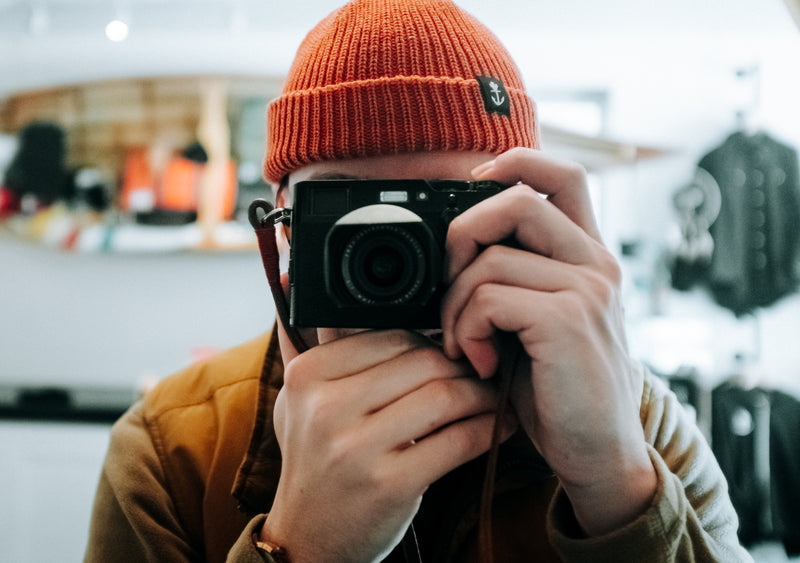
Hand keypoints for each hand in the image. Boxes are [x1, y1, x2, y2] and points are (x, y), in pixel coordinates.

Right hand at [262, 329, 515, 562]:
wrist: (308, 542)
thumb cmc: (316, 461)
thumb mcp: (302, 400)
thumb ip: (319, 344)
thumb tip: (300, 275)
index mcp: (308, 376)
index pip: (391, 334)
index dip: (434, 338)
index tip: (458, 345)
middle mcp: (326, 408)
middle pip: (423, 361)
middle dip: (465, 362)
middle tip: (489, 365)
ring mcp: (355, 448)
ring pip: (445, 395)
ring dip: (483, 393)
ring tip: (496, 394)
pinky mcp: (389, 484)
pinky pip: (458, 440)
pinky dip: (489, 429)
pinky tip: (500, 425)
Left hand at [441, 147, 655, 535]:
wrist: (598, 454)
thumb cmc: (557, 389)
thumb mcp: (535, 322)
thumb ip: (512, 278)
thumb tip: (451, 248)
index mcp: (588, 256)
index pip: (563, 175)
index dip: (515, 161)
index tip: (472, 184)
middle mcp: (596, 263)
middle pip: (515, 199)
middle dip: (461, 236)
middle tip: (449, 285)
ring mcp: (587, 289)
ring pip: (488, 259)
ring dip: (454, 305)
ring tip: (464, 343)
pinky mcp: (567, 320)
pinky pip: (488, 298)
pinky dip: (467, 331)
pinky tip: (482, 362)